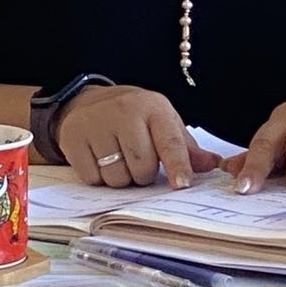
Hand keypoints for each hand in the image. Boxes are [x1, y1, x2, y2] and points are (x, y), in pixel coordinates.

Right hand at [56, 83, 220, 188]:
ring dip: (120, 178)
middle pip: (142, 167)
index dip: (178, 165)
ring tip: (117, 157)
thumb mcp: (161, 122)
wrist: (87, 101)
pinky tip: (98, 158)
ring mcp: (97, 123)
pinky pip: (93, 178)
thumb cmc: (133, 116)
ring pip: (117, 178)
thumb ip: (185, 146)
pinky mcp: (73, 137)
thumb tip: (211, 165)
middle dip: (143, 174)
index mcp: (153, 107)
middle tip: (137, 160)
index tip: (182, 184)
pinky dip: (98, 177)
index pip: (169, 140)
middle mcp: (125, 111)